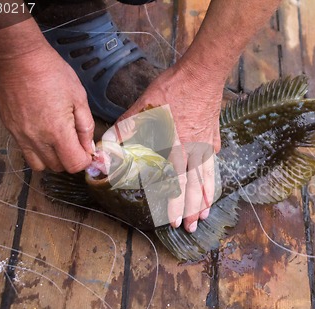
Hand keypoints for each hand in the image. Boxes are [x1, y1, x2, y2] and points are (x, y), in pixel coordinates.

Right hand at [0, 44, 94, 172]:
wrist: (20, 59)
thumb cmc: (54, 74)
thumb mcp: (79, 98)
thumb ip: (85, 127)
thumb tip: (89, 148)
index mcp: (57, 131)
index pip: (74, 164)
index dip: (84, 160)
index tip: (87, 150)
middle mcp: (37, 139)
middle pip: (57, 167)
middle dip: (69, 158)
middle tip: (74, 142)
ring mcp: (20, 135)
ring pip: (39, 164)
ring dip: (52, 158)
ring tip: (57, 140)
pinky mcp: (10, 129)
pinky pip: (25, 151)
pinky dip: (37, 149)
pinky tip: (42, 132)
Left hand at [120, 64, 222, 232]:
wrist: (200, 76)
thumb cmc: (169, 92)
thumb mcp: (138, 111)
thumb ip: (120, 135)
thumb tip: (101, 155)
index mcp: (172, 149)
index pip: (174, 184)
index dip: (174, 204)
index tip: (174, 221)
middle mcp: (191, 153)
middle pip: (193, 188)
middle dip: (192, 210)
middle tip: (191, 227)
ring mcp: (205, 147)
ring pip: (206, 179)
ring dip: (205, 200)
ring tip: (205, 216)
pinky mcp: (212, 138)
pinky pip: (213, 164)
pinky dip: (213, 179)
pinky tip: (212, 188)